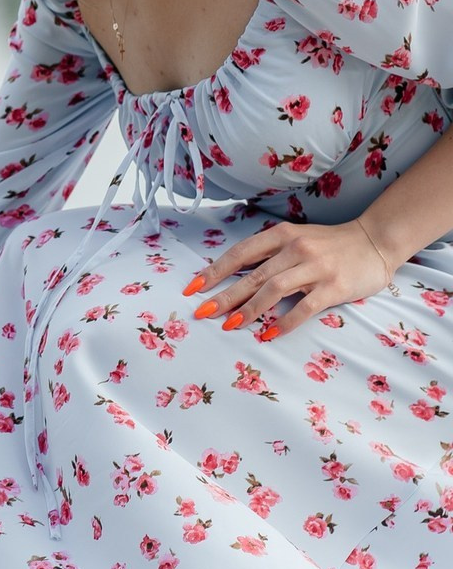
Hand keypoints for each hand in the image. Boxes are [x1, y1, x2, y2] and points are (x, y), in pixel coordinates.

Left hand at [184, 218, 395, 339]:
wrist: (375, 242)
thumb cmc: (329, 244)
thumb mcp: (295, 238)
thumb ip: (267, 254)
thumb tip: (230, 274)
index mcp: (282, 235)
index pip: (240, 254)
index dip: (214, 271)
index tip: (193, 288)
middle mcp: (296, 249)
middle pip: (252, 275)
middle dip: (224, 296)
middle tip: (203, 312)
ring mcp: (316, 268)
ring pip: (274, 289)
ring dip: (249, 309)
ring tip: (230, 325)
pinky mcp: (334, 287)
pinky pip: (304, 307)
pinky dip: (284, 321)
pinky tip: (269, 333)